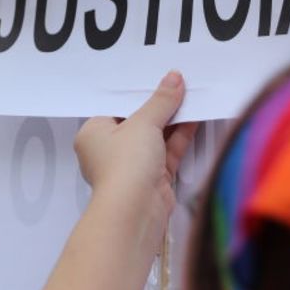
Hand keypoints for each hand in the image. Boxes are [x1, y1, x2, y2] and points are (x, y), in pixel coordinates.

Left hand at [74, 71, 197, 257]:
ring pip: (155, 136)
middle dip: (159, 105)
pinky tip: (196, 116)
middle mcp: (110, 149)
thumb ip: (161, 101)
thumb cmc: (125, 163)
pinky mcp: (153, 178)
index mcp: (93, 133)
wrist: (135, 211)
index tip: (157, 77)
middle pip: (138, 121)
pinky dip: (180, 136)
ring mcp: (132, 165)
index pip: (116, 107)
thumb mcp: (143, 123)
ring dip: (173, 119)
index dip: (137, 93)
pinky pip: (167, 151)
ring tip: (193, 94)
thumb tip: (174, 78)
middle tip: (179, 82)